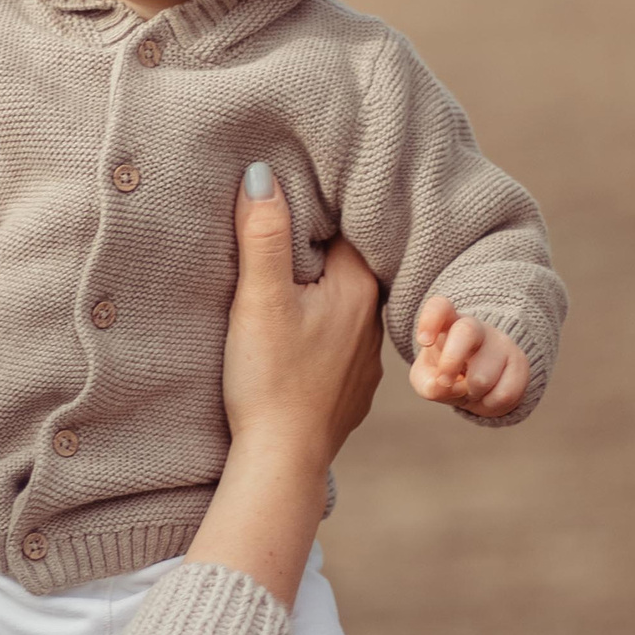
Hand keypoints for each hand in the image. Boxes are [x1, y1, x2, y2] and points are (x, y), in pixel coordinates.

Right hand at [219, 166, 382, 472]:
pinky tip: (299, 336)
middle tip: (285, 231)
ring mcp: (366, 359)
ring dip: (322, 293)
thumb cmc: (270, 378)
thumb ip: (263, 235)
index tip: (294, 193)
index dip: (317, 209)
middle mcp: (374, 320)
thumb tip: (261, 172)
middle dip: (319, 249)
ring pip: (345, 305)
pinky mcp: (351, 388)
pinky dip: (322, 331)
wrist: (282, 462)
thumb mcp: (259, 299)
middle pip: (348, 264)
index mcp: (359, 288)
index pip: (347, 227)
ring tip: (291, 284)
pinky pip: (340, 342)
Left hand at [410, 296, 529, 417]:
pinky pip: (505, 394)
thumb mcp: (428, 380)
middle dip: (451, 361)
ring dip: (471, 393)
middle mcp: (475, 328)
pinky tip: (487, 396)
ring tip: (471, 390)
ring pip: (483, 377)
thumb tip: (442, 386)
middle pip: (466, 331)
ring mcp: (500, 343)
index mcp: (448, 323)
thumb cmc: (449, 374)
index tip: (424, 341)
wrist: (483, 386)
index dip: (430, 320)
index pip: (439, 307)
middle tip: (444, 381)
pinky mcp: (519, 362)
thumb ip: (427, 384)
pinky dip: (490, 405)